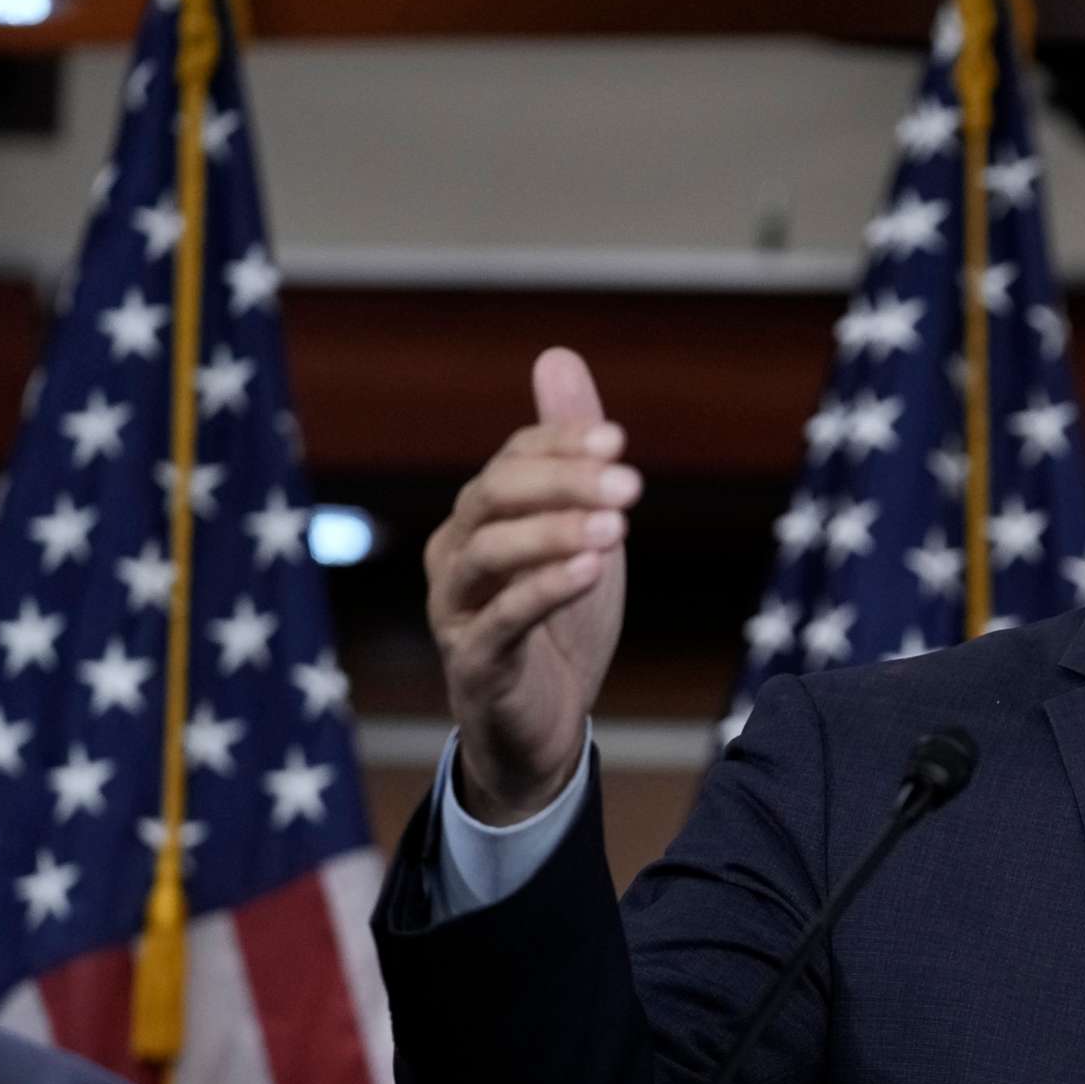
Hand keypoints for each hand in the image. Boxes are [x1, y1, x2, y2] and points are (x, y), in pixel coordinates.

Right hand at [425, 347, 636, 823]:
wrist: (542, 729)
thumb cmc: (559, 622)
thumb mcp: (579, 529)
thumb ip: (568, 453)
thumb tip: (558, 355)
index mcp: (478, 518)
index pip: (510, 460)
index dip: (560, 444)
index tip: (618, 440)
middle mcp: (454, 555)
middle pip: (492, 496)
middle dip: (562, 482)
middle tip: (629, 483)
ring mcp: (456, 610)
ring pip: (488, 554)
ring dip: (554, 533)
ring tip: (617, 527)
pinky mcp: (474, 663)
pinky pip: (500, 620)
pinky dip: (545, 591)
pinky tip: (591, 571)